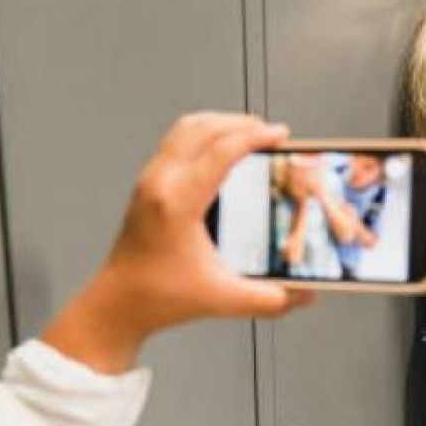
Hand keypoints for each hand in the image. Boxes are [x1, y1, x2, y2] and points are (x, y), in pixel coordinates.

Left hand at [42, 113, 314, 372]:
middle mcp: (160, 183)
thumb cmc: (160, 297)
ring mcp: (150, 180)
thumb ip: (271, 300)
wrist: (118, 303)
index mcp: (178, 204)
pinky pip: (176, 141)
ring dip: (220, 123)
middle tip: (271, 132)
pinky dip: (204, 134)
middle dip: (242, 123)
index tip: (281, 135)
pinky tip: (222, 148)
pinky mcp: (147, 184)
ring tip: (249, 131)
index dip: (255, 137)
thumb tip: (307, 294)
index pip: (221, 151)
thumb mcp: (224, 300)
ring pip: (186, 128)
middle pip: (203, 128)